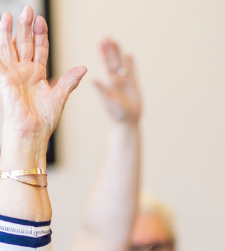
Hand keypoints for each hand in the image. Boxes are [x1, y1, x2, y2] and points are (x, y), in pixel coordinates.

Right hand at [0, 6, 84, 163]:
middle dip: (27, 27)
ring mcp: (13, 72)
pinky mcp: (4, 77)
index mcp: (38, 74)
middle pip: (25, 43)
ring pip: (11, 46)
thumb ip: (70, 80)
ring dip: (12, 30)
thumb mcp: (60, 96)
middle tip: (30, 10)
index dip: (41, 36)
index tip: (42, 22)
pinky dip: (0, 43)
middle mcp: (24, 71)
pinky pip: (0, 57)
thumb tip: (84, 67)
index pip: (39, 50)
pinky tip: (2, 30)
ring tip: (15, 14)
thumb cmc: (44, 119)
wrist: (32, 131)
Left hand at [93, 38, 139, 124]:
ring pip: (121, 63)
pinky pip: (132, 71)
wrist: (128, 121)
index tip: (100, 42)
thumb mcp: (108, 102)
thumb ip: (101, 90)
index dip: (102, 53)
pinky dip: (130, 63)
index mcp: (107, 81)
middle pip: (112, 60)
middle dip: (109, 49)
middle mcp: (114, 79)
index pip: (104, 63)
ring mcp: (124, 81)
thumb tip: (92, 79)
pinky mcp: (133, 85)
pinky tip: (129, 54)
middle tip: (107, 37)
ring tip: (115, 40)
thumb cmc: (116, 114)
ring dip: (118, 53)